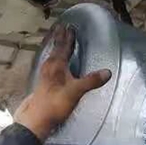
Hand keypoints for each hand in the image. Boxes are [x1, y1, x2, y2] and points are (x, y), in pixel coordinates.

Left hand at [14, 24, 110, 140]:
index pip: (64, 47)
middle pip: (55, 48)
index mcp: (57, 65)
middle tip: (61, 26)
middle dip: (59, 37)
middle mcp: (49, 66)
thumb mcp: (76, 92)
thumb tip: (107, 72)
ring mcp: (45, 73)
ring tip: (57, 39)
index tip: (70, 26)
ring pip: (51, 54)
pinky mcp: (43, 81)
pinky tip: (52, 61)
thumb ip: (91, 81)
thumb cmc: (55, 103)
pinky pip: (49, 62)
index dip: (68, 37)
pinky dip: (53, 56)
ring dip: (55, 46)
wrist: (38, 118)